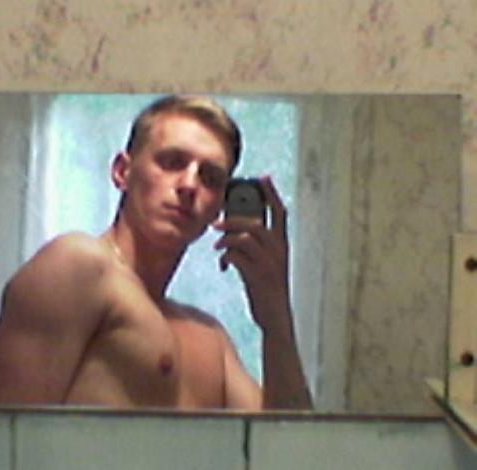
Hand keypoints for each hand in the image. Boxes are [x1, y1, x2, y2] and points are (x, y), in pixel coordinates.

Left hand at [213, 175, 289, 329]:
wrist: (275, 317)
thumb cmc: (266, 289)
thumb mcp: (265, 264)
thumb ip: (254, 247)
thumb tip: (231, 232)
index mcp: (282, 245)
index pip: (281, 212)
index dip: (272, 193)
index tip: (262, 177)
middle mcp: (279, 251)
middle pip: (257, 223)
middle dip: (234, 219)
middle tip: (216, 222)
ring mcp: (269, 264)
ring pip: (246, 238)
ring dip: (226, 238)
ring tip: (216, 243)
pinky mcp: (258, 277)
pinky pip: (238, 257)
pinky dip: (226, 257)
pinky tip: (222, 265)